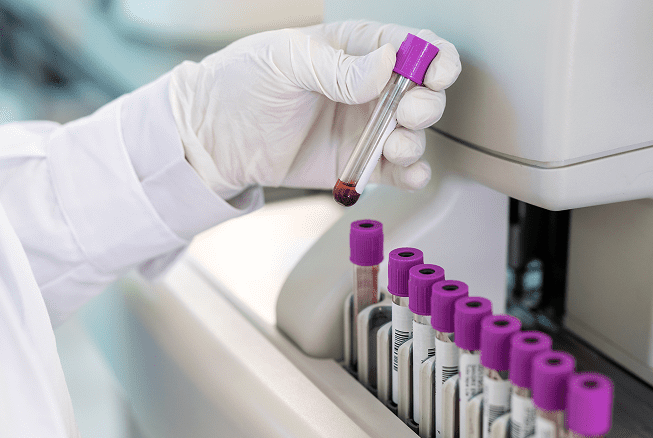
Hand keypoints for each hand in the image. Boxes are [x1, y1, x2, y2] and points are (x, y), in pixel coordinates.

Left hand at [167, 21, 460, 198]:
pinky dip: (412, 174)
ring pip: (415, 134)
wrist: (215, 138)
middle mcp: (370, 88)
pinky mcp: (361, 163)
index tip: (436, 74)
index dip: (434, 57)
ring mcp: (367, 127)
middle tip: (407, 113)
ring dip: (415, 141)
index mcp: (357, 49)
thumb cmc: (243, 84)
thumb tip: (387, 65)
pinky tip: (407, 174)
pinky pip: (399, 171)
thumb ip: (337, 66)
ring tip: (393, 147)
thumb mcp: (286, 60)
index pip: (412, 46)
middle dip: (426, 104)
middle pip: (424, 93)